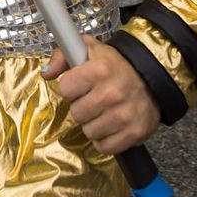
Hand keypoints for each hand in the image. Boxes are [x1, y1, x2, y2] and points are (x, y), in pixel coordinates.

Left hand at [44, 36, 160, 154]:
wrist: (149, 77)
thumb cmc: (114, 64)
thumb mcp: (88, 49)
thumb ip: (62, 56)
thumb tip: (46, 74)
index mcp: (100, 69)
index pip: (65, 88)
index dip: (70, 88)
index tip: (79, 85)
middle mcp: (113, 92)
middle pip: (76, 113)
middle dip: (81, 107)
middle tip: (91, 99)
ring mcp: (125, 115)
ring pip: (89, 132)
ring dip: (92, 124)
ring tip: (102, 111)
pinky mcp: (135, 133)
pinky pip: (105, 147)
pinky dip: (105, 139)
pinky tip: (110, 126)